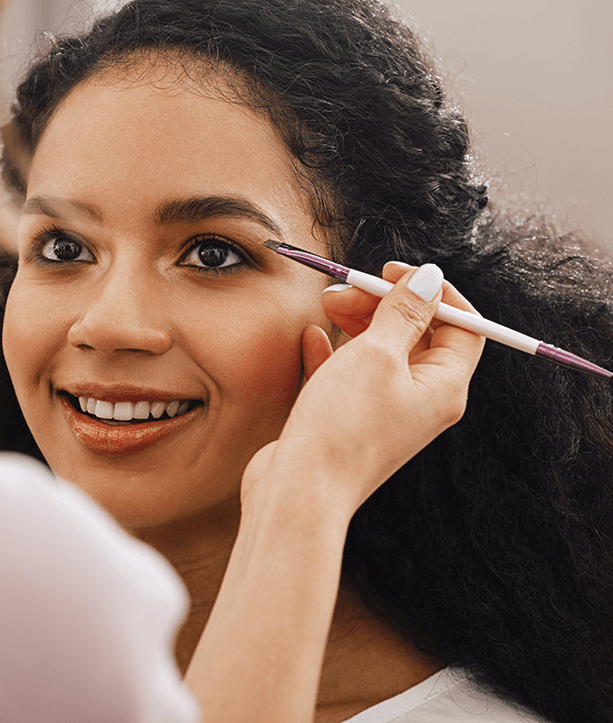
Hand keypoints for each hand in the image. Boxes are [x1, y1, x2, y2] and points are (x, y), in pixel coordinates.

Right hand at [241, 262, 484, 517]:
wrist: (300, 491)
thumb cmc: (343, 426)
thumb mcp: (376, 354)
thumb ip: (403, 311)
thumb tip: (430, 278)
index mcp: (444, 388)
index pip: (463, 328)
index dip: (435, 293)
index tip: (396, 271)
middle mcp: (421, 401)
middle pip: (417, 335)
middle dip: (385, 303)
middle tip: (348, 288)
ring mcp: (384, 413)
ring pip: (380, 351)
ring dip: (355, 321)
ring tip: (325, 305)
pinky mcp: (348, 420)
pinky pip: (348, 375)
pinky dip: (333, 351)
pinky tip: (312, 336)